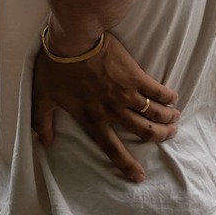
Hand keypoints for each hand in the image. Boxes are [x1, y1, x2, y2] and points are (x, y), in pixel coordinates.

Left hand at [31, 31, 179, 182]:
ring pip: (154, 113)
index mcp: (93, 118)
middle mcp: (113, 110)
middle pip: (144, 131)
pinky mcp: (135, 75)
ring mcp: (126, 93)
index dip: (127, 165)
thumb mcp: (42, 96)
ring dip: (167, 118)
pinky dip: (167, 96)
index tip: (139, 176)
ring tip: (174, 118)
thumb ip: (42, 120)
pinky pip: (157, 90)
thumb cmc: (55, 66)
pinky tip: (173, 97)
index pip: (112, 148)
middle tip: (169, 134)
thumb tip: (43, 141)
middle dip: (160, 136)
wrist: (72, 40)